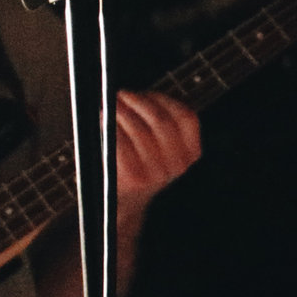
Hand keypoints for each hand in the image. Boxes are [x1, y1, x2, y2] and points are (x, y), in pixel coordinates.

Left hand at [113, 90, 200, 217]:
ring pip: (138, 128)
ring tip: (108, 108)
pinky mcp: (135, 177)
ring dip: (119, 112)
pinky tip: (104, 124)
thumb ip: (157, 120)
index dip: (163, 99)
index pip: (186, 116)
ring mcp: (157, 172)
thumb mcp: (161, 145)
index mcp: (191, 153)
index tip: (144, 93)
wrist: (125, 203)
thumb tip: (133, 93)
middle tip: (120, 95)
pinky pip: (119, 141)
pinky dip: (109, 128)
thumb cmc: (139, 165)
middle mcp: (179, 164)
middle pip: (160, 119)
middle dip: (137, 101)